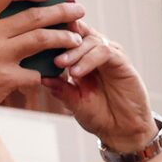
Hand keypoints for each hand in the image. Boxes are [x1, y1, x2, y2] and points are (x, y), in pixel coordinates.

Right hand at [0, 0, 84, 114]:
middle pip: (33, 15)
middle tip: (77, 11)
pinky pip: (36, 71)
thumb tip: (16, 11)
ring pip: (42, 39)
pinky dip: (48, 72)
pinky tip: (56, 72)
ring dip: (64, 38)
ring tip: (76, 39)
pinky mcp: (5, 79)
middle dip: (61, 11)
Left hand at [53, 28, 157, 155]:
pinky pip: (105, 53)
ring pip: (92, 40)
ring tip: (61, 64)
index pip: (70, 36)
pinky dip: (89, 60)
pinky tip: (77, 73)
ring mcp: (110, 55)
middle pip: (80, 32)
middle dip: (63, 39)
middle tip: (49, 52)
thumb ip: (61, 89)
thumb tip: (41, 78)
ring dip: (75, 52)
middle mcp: (96, 52)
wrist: (122, 130)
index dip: (56, 31)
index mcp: (83, 57)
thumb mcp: (74, 103)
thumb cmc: (99, 115)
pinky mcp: (122, 62)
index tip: (39, 34)